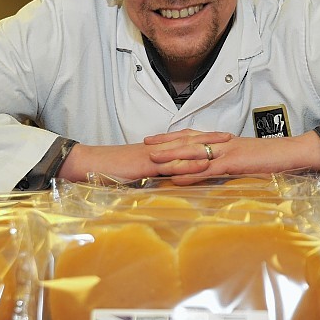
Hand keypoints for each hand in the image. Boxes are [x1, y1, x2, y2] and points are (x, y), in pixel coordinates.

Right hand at [58, 131, 233, 181]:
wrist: (88, 164)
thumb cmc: (107, 170)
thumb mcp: (132, 174)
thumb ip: (148, 176)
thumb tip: (160, 183)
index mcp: (154, 150)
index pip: (181, 141)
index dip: (200, 138)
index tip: (217, 138)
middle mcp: (157, 149)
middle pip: (188, 140)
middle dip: (210, 138)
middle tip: (231, 136)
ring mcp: (153, 156)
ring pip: (184, 149)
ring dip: (206, 147)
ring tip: (226, 145)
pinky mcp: (147, 165)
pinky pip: (172, 164)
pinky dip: (189, 164)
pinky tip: (204, 163)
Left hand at [147, 131, 319, 181]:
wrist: (291, 153)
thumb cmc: (270, 158)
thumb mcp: (245, 158)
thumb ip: (228, 161)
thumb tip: (213, 168)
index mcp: (223, 141)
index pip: (192, 136)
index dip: (172, 137)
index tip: (154, 139)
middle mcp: (221, 143)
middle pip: (187, 141)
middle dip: (164, 143)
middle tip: (144, 144)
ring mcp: (227, 153)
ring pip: (194, 154)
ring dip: (172, 157)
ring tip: (152, 160)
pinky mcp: (234, 164)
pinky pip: (208, 169)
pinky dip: (190, 173)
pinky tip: (176, 178)